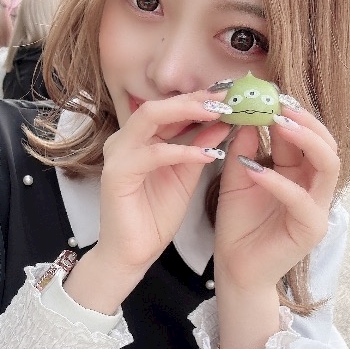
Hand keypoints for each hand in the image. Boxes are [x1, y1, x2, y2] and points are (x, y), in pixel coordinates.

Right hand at [96, 91, 229, 279]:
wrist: (131, 254)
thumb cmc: (154, 216)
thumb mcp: (186, 174)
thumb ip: (200, 146)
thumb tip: (225, 121)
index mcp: (140, 138)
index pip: (169, 107)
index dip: (200, 98)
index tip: (232, 94)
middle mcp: (125, 140)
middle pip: (159, 104)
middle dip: (195, 98)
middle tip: (229, 97)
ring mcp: (117, 155)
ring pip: (151, 118)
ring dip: (187, 112)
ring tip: (220, 113)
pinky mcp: (117, 174)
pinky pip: (153, 154)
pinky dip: (182, 151)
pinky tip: (208, 153)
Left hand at [214, 106, 339, 293]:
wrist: (234, 268)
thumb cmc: (238, 225)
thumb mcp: (236, 177)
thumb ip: (243, 147)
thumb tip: (245, 113)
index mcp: (300, 172)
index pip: (306, 135)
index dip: (290, 113)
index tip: (268, 93)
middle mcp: (314, 187)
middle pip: (326, 144)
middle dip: (305, 120)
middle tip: (278, 103)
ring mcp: (317, 208)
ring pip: (328, 164)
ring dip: (304, 140)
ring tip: (277, 124)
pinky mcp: (310, 228)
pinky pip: (300, 199)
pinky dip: (277, 181)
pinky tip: (253, 168)